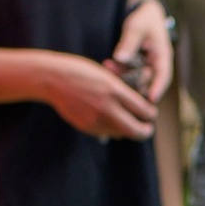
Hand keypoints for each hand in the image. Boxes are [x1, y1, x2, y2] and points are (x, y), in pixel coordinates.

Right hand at [41, 54, 159, 140]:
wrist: (53, 79)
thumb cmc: (81, 71)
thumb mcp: (107, 75)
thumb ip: (123, 91)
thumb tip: (139, 106)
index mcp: (115, 91)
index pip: (144, 110)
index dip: (151, 114)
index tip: (151, 114)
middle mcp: (107, 108)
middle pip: (137, 131)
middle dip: (146, 130)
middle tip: (147, 128)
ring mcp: (96, 120)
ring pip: (122, 134)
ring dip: (127, 130)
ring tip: (127, 122)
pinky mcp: (87, 127)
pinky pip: (106, 133)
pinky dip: (111, 129)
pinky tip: (108, 119)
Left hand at [113, 1, 174, 100]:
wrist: (145, 13)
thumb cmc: (144, 19)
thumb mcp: (136, 27)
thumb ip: (128, 42)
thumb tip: (120, 58)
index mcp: (163, 55)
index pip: (163, 75)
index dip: (158, 88)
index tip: (151, 99)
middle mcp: (156, 63)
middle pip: (148, 81)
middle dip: (133, 83)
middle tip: (118, 83)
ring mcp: (146, 65)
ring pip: (136, 78)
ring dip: (123, 75)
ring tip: (108, 67)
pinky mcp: (137, 65)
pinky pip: (129, 72)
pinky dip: (119, 69)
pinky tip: (108, 64)